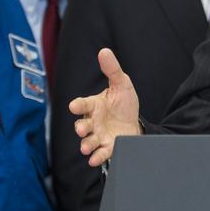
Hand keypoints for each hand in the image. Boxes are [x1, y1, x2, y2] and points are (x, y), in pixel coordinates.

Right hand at [70, 48, 142, 166]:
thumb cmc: (123, 103)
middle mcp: (93, 121)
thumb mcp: (122, 84)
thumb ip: (112, 70)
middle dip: (81, 127)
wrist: (134, 123)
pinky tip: (94, 159)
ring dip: (86, 144)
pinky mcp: (107, 146)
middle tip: (82, 129)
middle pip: (82, 125)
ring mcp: (99, 135)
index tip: (74, 106)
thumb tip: (104, 51)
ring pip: (88, 140)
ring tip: (85, 147)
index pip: (83, 104)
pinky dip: (96, 156)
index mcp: (94, 105)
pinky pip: (100, 152)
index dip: (78, 105)